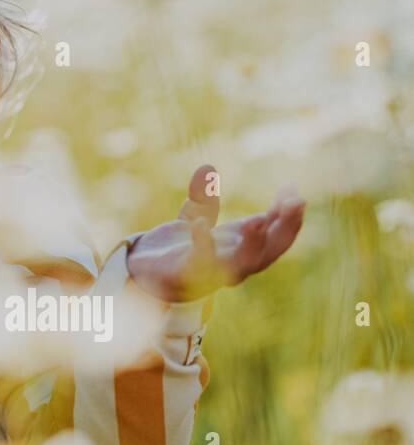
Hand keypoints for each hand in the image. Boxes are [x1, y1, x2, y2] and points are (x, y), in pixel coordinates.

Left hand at [125, 164, 305, 302]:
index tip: (292, 188)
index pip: (277, 234)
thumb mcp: (195, 219)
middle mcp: (237, 264)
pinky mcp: (189, 273)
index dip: (289, 213)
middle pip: (272, 250)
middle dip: (286, 227)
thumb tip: (205, 170)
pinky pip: (200, 261)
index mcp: (244, 248)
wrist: (147, 272)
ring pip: (245, 262)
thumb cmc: (181, 248)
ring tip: (259, 219)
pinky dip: (202, 244)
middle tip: (296, 202)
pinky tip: (201, 225)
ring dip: (255, 242)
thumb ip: (204, 201)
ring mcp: (216, 272)